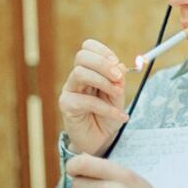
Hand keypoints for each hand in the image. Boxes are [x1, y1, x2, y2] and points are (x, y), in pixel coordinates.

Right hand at [59, 39, 128, 155]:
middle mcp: (76, 77)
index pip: (88, 47)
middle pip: (82, 56)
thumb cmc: (108, 115)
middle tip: (118, 77)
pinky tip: (120, 116)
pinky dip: (106, 108)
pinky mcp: (66, 106)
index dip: (103, 51)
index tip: (117, 64)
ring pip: (80, 73)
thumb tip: (120, 66)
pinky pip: (85, 101)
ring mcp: (69, 90)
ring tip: (118, 94)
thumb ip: (118, 80)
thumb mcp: (118, 95)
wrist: (100, 140)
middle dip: (103, 64)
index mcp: (89, 69)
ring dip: (104, 82)